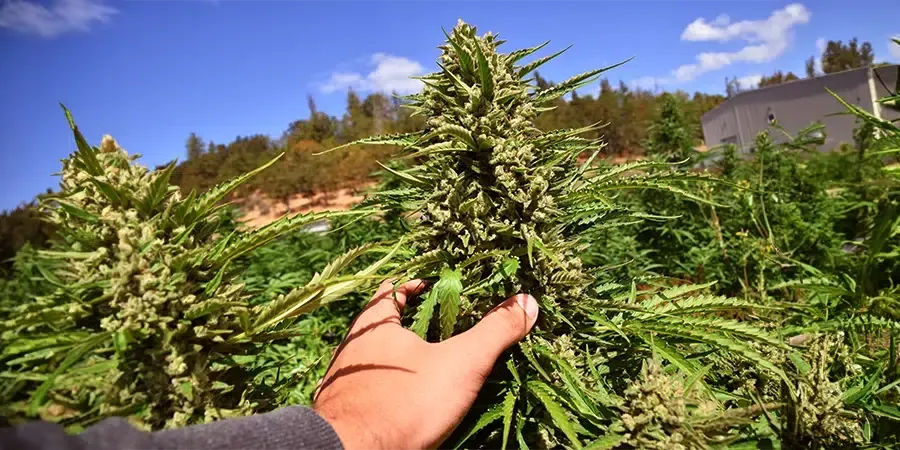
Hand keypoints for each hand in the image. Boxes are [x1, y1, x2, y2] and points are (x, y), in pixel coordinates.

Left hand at [312, 279, 538, 449]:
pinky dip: (392, 390)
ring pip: (378, 361)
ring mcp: (345, 382)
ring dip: (403, 360)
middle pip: (384, 325)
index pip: (392, 290)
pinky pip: (372, 391)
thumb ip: (493, 332)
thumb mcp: (461, 364)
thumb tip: (527, 301)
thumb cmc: (405, 402)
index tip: (440, 288)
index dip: (417, 285)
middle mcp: (353, 347)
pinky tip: (412, 401)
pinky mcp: (346, 412)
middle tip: (447, 329)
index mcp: (374, 324)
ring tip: (434, 366)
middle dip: (414, 325)